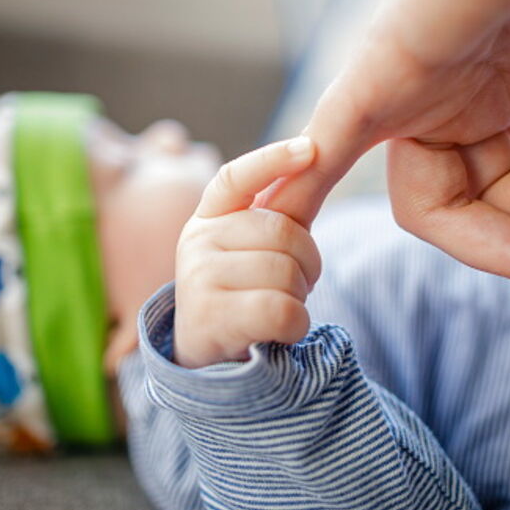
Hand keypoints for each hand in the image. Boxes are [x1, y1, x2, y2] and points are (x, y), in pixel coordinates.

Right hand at [174, 137, 319, 368]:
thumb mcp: (250, 251)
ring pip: (286, 274)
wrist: (207, 361)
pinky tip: (280, 332)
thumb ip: (275, 216)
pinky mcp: (210, 318)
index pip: (236, 179)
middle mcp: (197, 241)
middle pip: (285, 234)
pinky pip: (282, 310)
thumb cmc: (242, 297)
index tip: (310, 148)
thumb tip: (312, 155)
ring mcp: (199, 278)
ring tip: (276, 308)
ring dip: (299, 298)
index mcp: (208, 218)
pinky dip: (296, 325)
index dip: (272, 161)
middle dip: (307, 263)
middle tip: (292, 286)